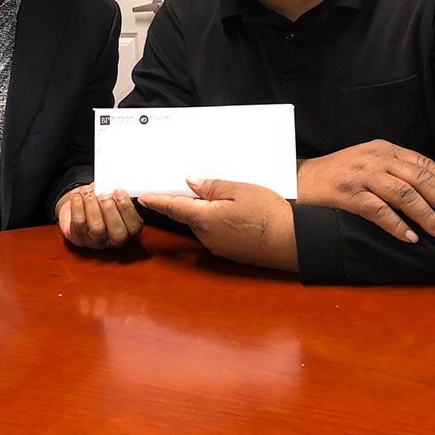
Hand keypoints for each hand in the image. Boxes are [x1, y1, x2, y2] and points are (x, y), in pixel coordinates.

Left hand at [57, 183, 143, 248]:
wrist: (78, 205)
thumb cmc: (99, 200)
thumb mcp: (112, 196)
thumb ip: (118, 193)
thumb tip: (117, 182)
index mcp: (127, 229)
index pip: (134, 227)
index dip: (128, 210)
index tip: (119, 192)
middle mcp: (113, 239)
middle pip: (117, 233)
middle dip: (111, 211)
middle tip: (104, 194)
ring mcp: (95, 241)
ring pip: (97, 228)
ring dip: (93, 206)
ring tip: (88, 191)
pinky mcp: (78, 238)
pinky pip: (79, 223)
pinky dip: (78, 206)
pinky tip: (78, 195)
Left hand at [139, 178, 296, 271]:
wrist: (292, 243)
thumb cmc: (268, 214)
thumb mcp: (240, 191)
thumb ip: (212, 187)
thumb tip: (190, 182)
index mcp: (205, 218)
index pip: (173, 207)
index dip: (156, 201)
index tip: (142, 197)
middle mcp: (206, 236)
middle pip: (186, 215)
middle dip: (180, 202)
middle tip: (176, 185)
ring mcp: (218, 246)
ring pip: (201, 224)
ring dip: (199, 211)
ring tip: (208, 193)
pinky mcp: (230, 251)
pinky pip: (214, 232)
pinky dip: (212, 220)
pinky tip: (225, 210)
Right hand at [296, 140, 434, 242]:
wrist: (296, 180)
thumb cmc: (335, 176)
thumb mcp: (365, 163)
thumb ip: (392, 169)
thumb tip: (428, 189)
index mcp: (382, 149)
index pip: (422, 162)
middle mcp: (374, 159)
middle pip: (418, 178)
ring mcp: (360, 176)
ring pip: (403, 194)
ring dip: (426, 215)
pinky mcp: (347, 194)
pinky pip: (378, 210)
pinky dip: (397, 225)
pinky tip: (410, 237)